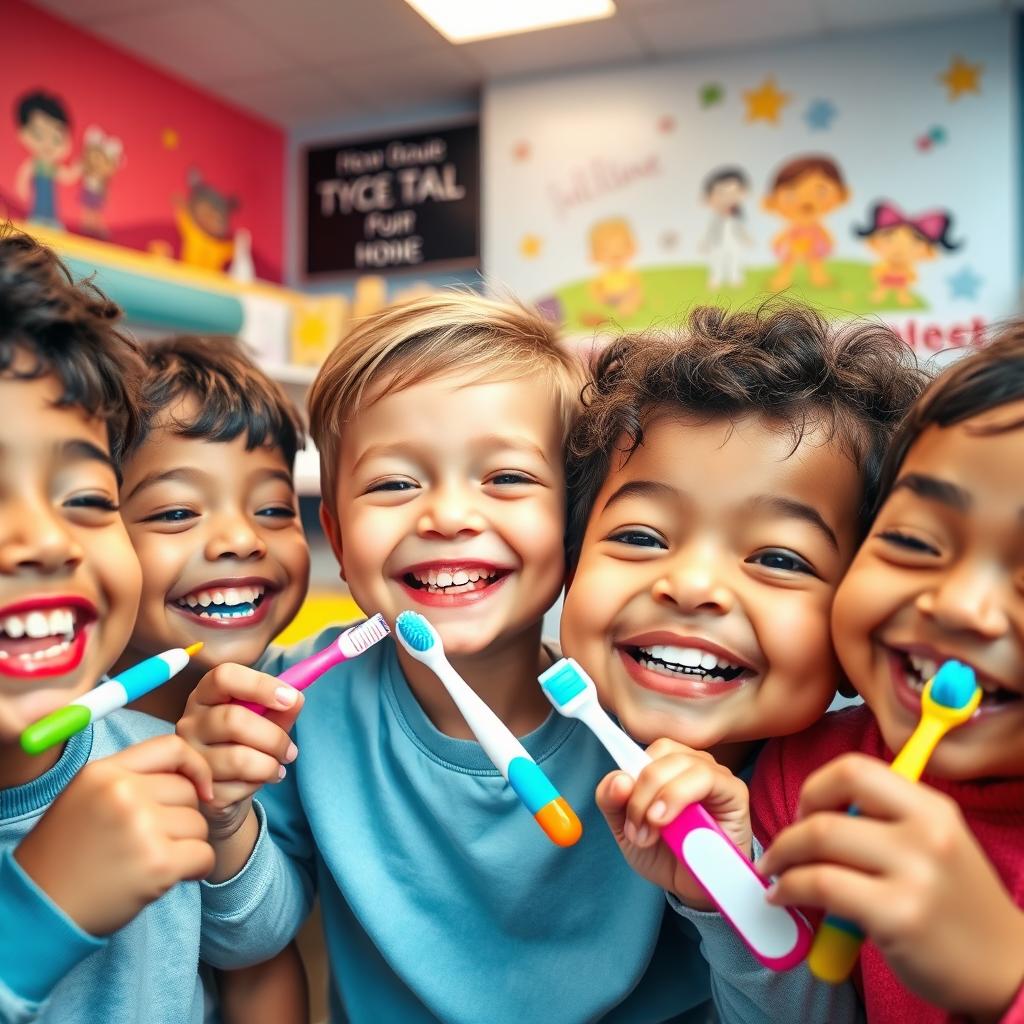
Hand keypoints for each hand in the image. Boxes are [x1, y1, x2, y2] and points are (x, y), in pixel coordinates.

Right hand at [14, 734, 213, 935]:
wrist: (41, 910)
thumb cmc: (67, 856)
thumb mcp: (86, 798)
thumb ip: (129, 779)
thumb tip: (189, 775)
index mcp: (103, 772)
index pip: (172, 747)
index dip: (195, 767)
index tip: (201, 789)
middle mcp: (122, 792)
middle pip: (188, 791)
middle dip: (181, 817)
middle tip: (153, 841)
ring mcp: (141, 827)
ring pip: (198, 824)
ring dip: (187, 845)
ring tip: (151, 860)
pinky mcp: (158, 863)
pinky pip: (204, 855)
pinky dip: (196, 868)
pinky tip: (171, 877)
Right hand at [176, 663, 302, 841]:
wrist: (225, 785)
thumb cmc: (247, 741)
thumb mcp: (265, 718)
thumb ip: (281, 707)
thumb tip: (296, 699)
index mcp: (206, 695)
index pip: (224, 677)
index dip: (260, 685)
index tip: (291, 699)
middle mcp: (190, 722)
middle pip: (234, 720)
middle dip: (274, 737)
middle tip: (291, 750)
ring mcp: (190, 756)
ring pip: (238, 758)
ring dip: (270, 765)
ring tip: (278, 767)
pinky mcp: (197, 788)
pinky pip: (236, 787)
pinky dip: (257, 784)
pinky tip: (258, 780)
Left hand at [595, 738, 751, 909]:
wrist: (690, 890)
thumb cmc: (663, 853)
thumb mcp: (625, 828)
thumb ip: (611, 800)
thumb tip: (619, 778)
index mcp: (666, 766)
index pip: (647, 748)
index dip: (630, 771)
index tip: (619, 799)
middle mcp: (692, 764)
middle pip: (662, 752)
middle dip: (641, 791)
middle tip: (636, 827)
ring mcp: (716, 775)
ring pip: (682, 763)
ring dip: (659, 797)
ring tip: (652, 831)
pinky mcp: (735, 792)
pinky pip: (708, 779)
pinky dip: (680, 798)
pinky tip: (670, 823)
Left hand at [759, 754, 1023, 1019]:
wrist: (1006, 969)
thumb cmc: (954, 904)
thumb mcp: (934, 843)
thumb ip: (884, 819)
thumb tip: (815, 811)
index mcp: (932, 807)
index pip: (854, 768)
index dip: (816, 787)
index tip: (806, 811)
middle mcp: (927, 832)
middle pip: (828, 809)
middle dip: (790, 828)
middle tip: (783, 848)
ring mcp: (914, 874)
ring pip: (819, 843)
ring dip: (781, 856)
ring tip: (775, 872)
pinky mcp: (898, 915)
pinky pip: (820, 886)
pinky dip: (789, 888)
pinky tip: (784, 897)